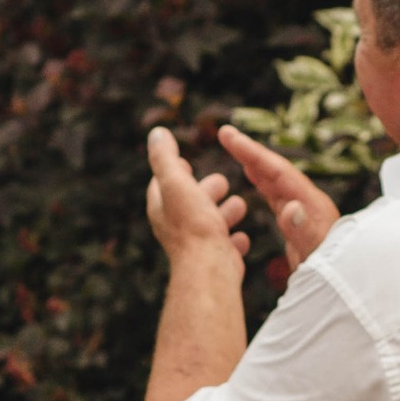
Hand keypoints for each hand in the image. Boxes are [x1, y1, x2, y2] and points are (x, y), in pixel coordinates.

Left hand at [144, 125, 249, 268]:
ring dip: (224, 213)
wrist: (210, 267)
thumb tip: (156, 133)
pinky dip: (234, 239)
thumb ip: (164, 157)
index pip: (162, 185)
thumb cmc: (194, 223)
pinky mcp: (217, 260)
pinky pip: (227, 247)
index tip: (183, 160)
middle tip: (220, 181)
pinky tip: (242, 236)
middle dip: (205, 190)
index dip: (173, 170)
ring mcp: (197, 246)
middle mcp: (176, 229)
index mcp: (162, 209)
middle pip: (189, 204)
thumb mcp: (176, 182)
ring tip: (239, 204)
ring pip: (211, 225)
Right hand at [215, 125, 343, 271]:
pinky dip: (262, 183)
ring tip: (235, 148)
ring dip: (255, 164)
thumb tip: (289, 206)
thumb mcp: (316, 255)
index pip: (279, 172)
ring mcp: (304, 212)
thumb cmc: (334, 275)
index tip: (230, 136)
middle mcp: (308, 203)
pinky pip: (276, 196)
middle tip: (225, 133)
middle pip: (276, 171)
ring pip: (275, 182)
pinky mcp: (299, 224)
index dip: (254, 153)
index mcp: (312, 205)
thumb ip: (304, 231)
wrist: (349, 289)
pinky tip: (252, 179)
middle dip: (251, 152)